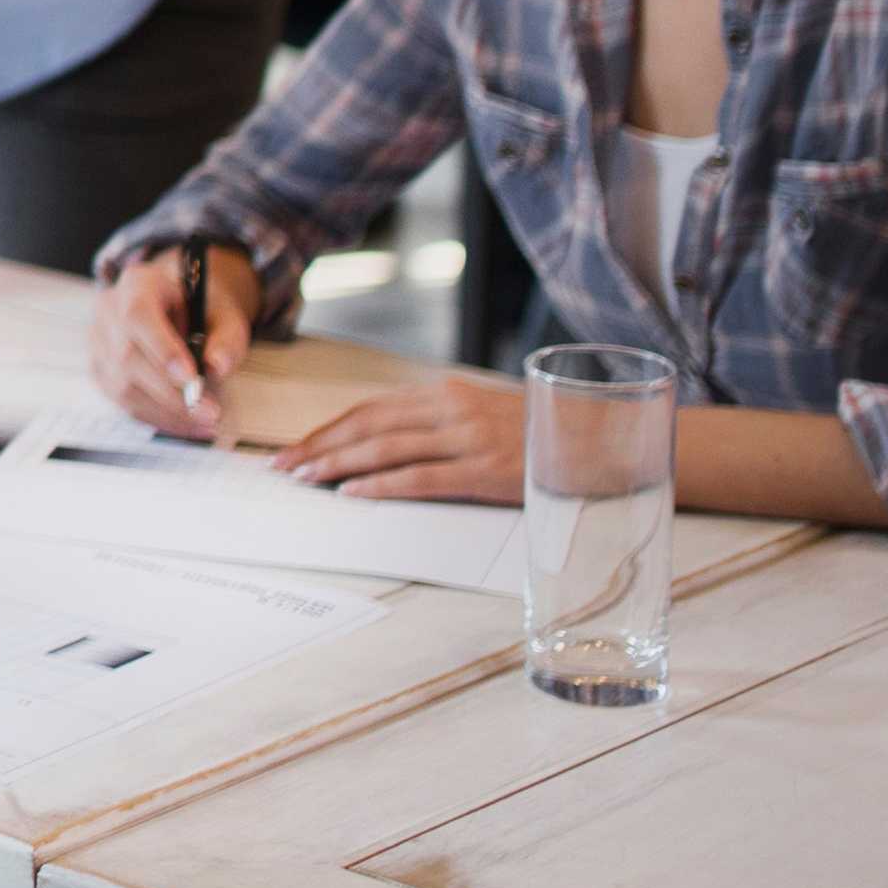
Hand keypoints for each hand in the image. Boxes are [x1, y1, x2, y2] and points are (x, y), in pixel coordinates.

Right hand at [85, 242, 262, 436]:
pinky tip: (185, 423)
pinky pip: (122, 401)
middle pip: (127, 356)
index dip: (161, 349)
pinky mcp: (99, 369)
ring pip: (121, 385)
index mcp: (138, 283)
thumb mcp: (225, 313)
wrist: (179, 304)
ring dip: (165, 411)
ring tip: (203, 421)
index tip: (191, 379)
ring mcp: (98, 340)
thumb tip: (217, 366)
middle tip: (209, 412)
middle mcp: (108, 309)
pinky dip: (156, 417)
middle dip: (170, 393)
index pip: (138, 315)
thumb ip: (227, 337)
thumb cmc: (201, 308)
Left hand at [274, 372, 523, 501]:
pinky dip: (383, 486)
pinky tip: (354, 494)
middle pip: (369, 426)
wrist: (602, 439)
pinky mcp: (486, 471)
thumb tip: (388, 443)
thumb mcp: (483, 413)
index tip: (298, 447)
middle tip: (285, 467)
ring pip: (387, 450)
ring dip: (339, 465)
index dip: (330, 429)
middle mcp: (452, 409)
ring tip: (308, 479)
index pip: (372, 410)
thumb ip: (440, 422)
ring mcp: (469, 439)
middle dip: (320, 447)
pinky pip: (422, 478)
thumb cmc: (538, 431)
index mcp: (447, 393)